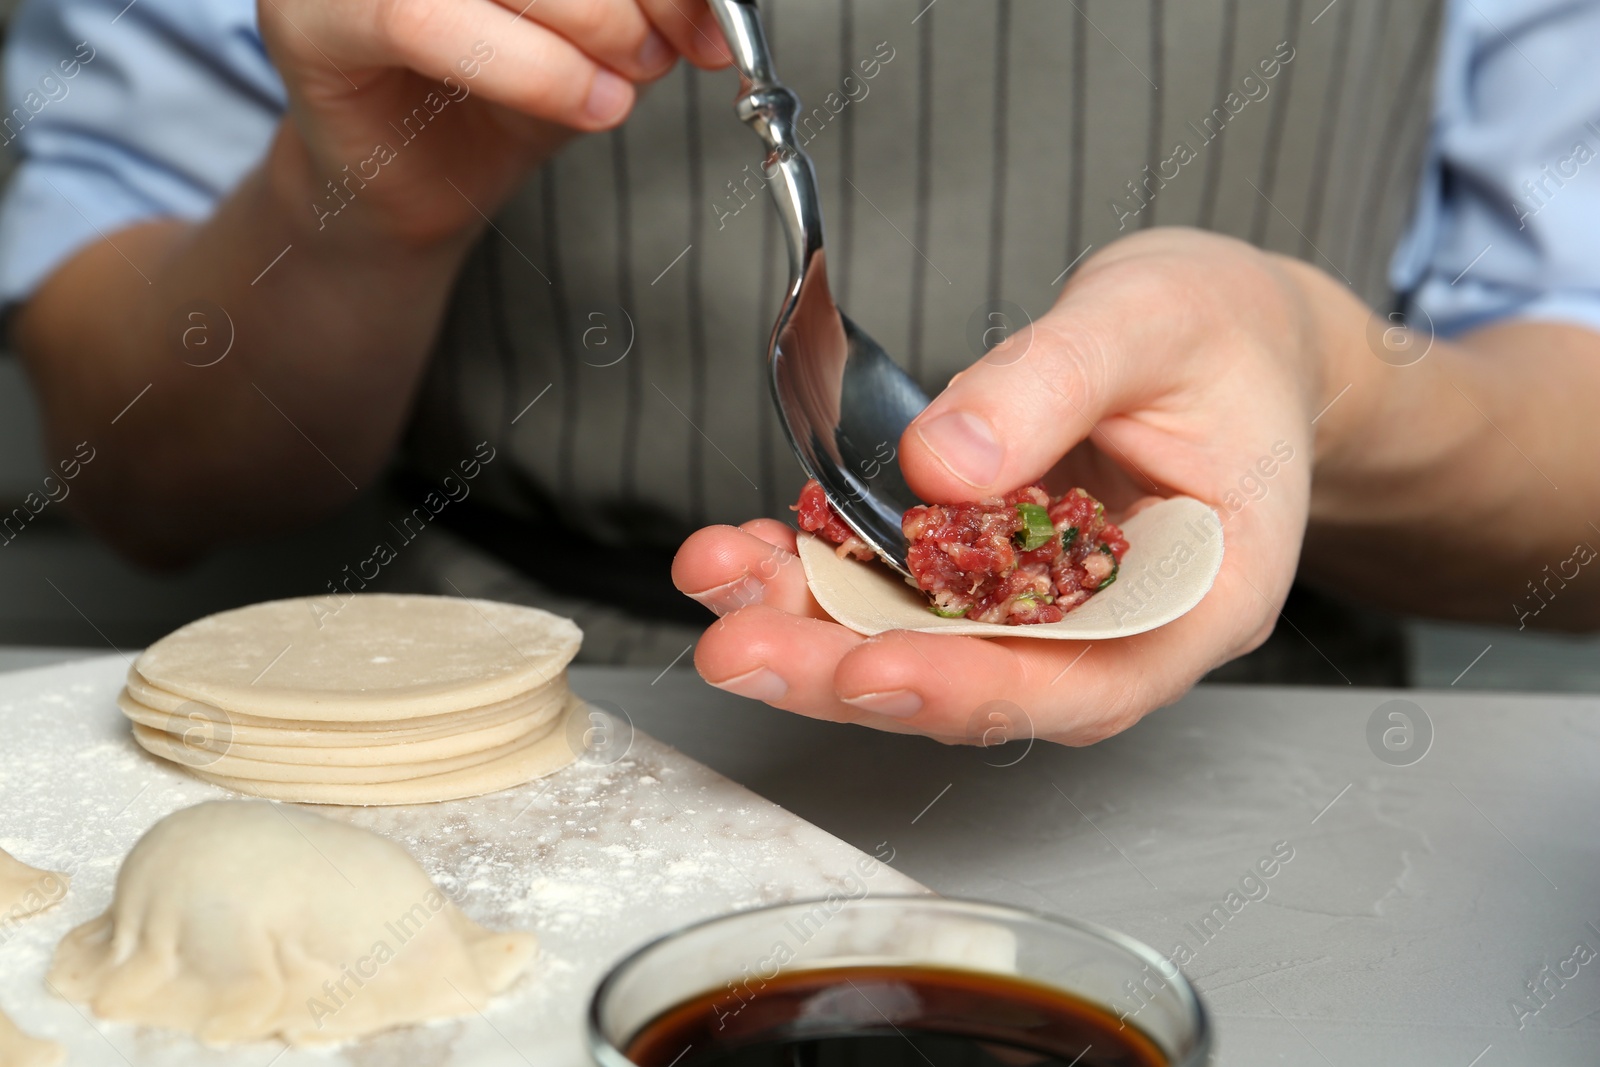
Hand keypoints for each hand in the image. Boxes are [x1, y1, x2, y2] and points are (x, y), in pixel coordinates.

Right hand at [257, 0, 729, 246]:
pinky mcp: (311, 15)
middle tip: (666, 50)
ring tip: (624, 82)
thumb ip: (643, 3)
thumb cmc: (496, 95)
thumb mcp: (596, 36)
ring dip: (591, 26)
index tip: (714, 16)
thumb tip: (714, 2)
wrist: (412, 192)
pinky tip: (593, 106)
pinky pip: (427, 22)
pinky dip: (533, 69)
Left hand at [673, 228, 1328, 744]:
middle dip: (847, 670)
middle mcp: (1117, 625)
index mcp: (1202, 596)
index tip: (869, 670)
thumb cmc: (1222, 331)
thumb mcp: (1150, 323)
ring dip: (811, 622)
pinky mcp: (991, 570)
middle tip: (740, 647)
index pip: (1090, 680)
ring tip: (717, 578)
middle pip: (981, 683)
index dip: (974, 690)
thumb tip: (941, 463)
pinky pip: (904, 587)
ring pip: (926, 643)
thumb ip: (1052, 385)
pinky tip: (752, 549)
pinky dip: (823, 569)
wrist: (1231, 332)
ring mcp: (1048, 605)